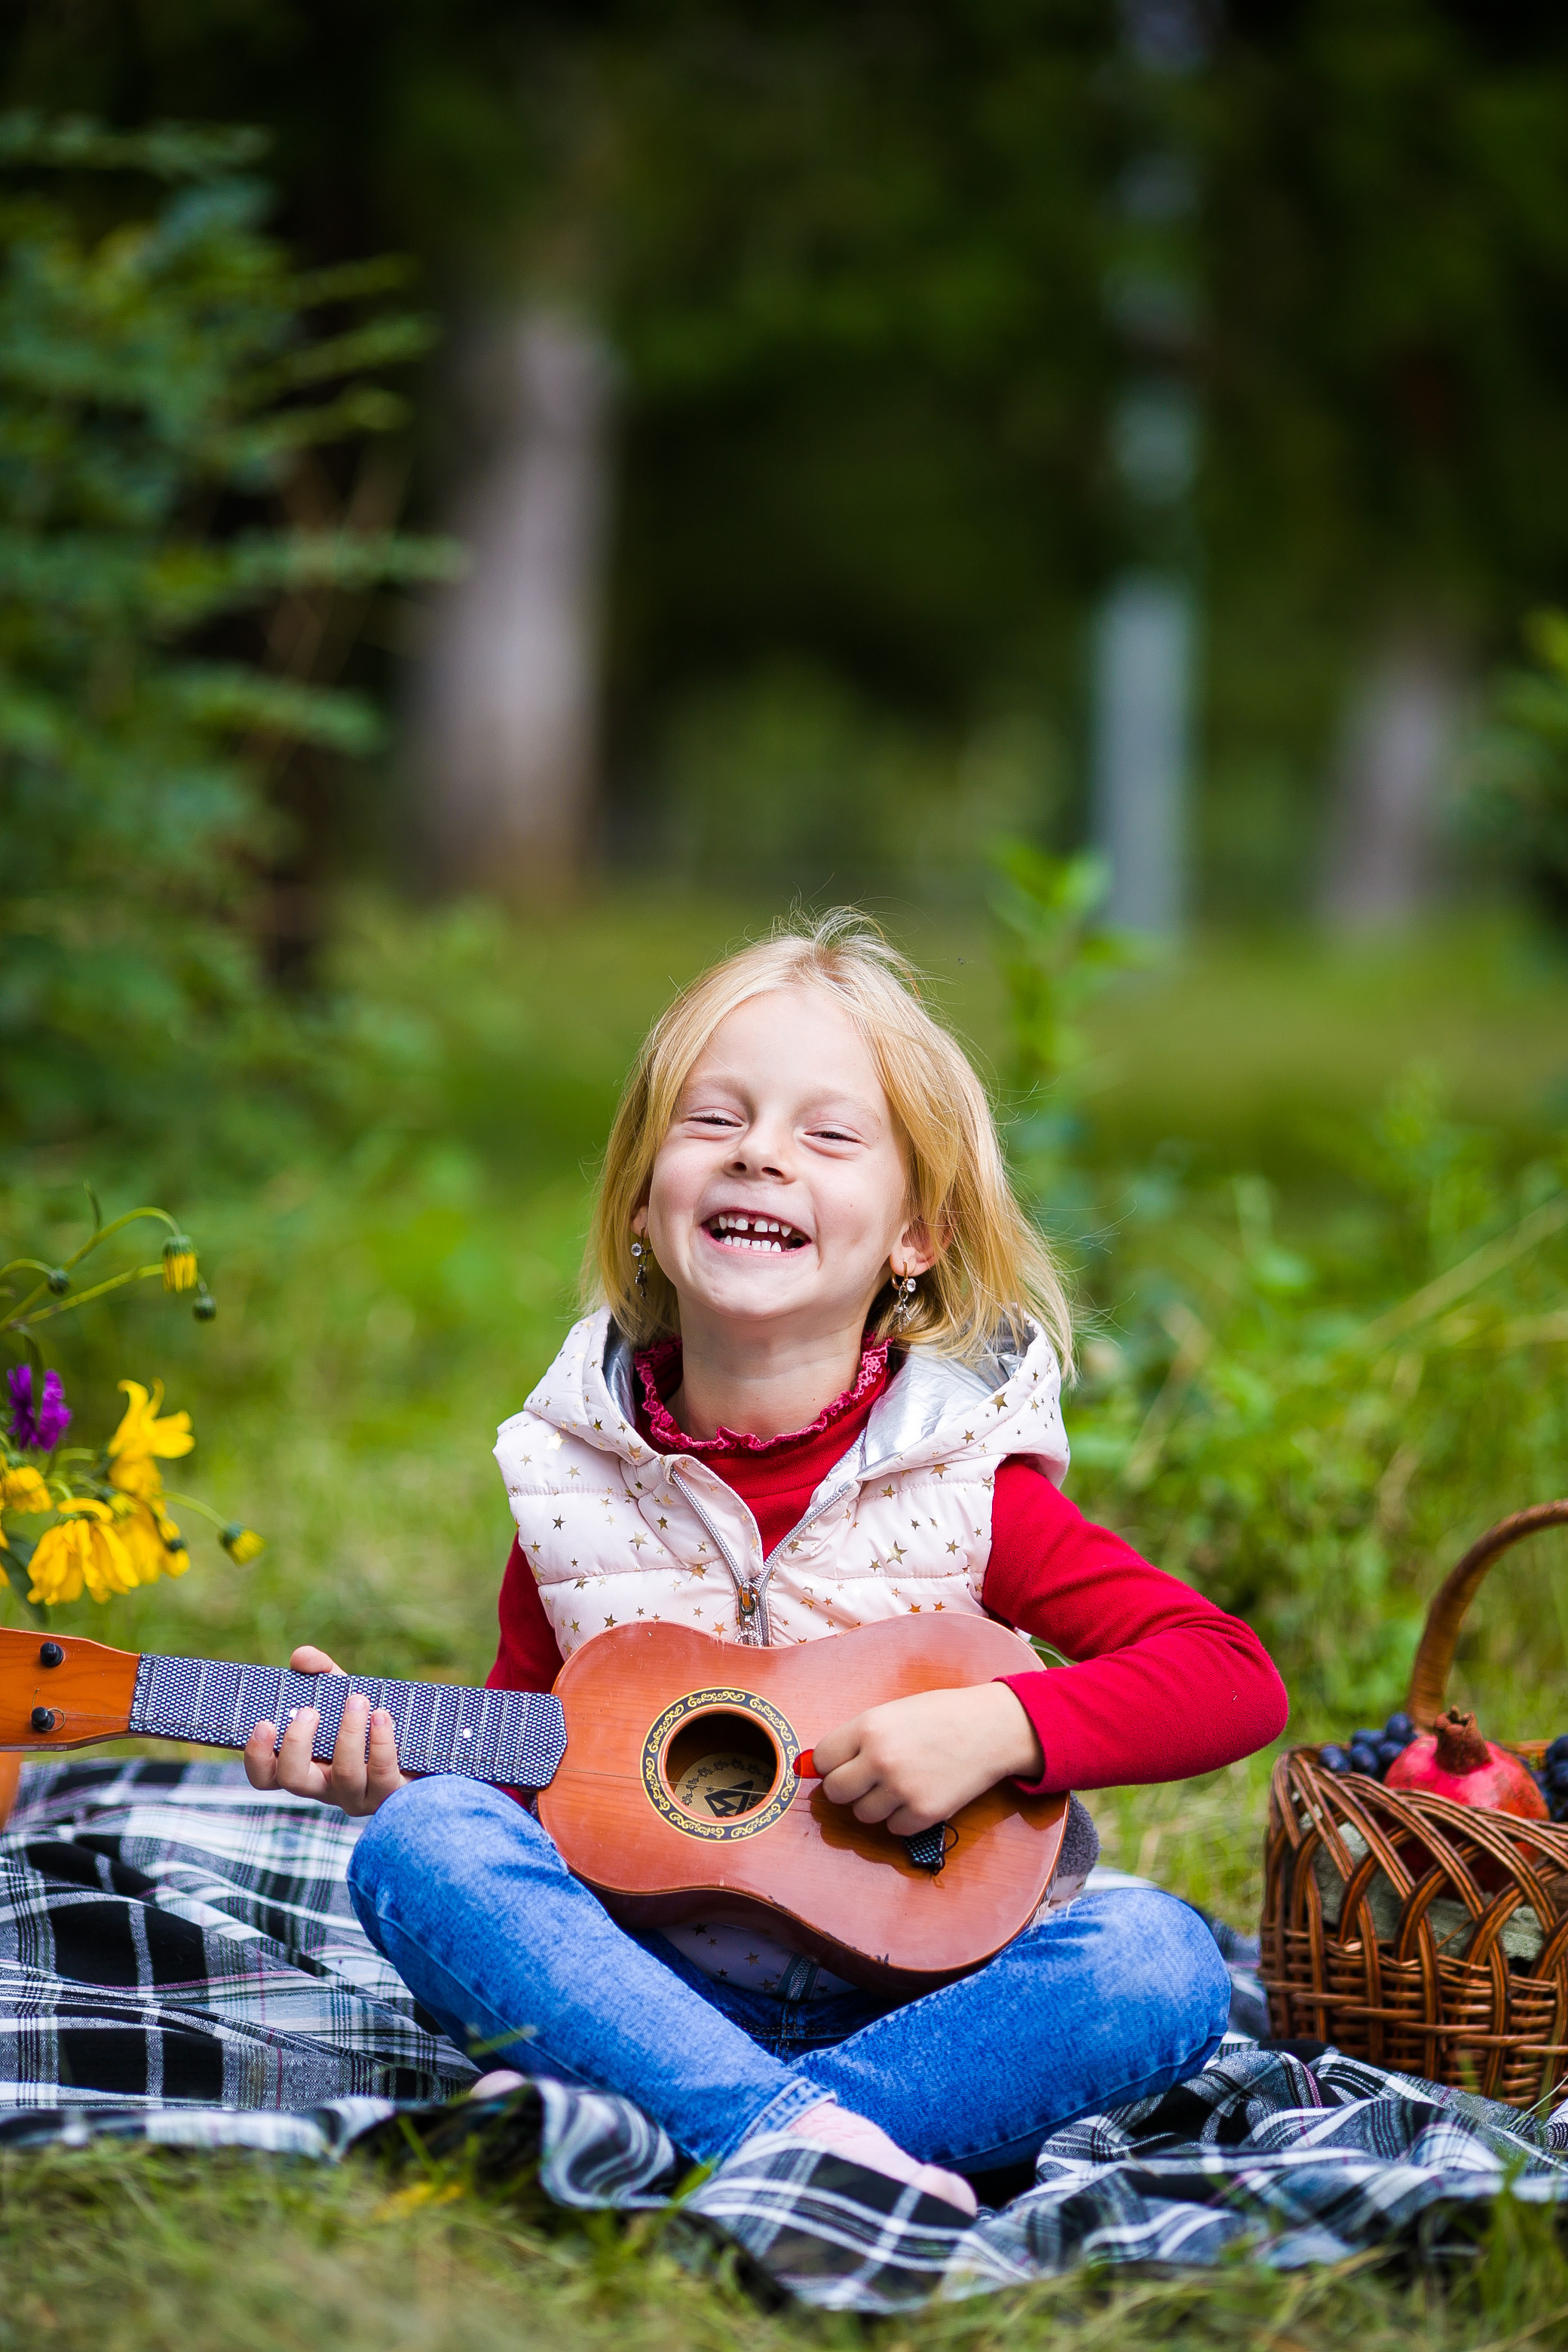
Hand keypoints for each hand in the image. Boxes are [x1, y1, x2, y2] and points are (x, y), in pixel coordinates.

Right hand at [243, 1645, 409, 1817]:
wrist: (418, 1746)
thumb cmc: (367, 1720)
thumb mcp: (341, 1692)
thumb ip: (319, 1672)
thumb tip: (302, 1658)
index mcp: (304, 1766)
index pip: (266, 1777)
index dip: (258, 1757)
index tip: (265, 1723)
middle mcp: (325, 1787)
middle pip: (294, 1781)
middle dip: (298, 1744)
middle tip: (308, 1711)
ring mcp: (357, 1796)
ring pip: (344, 1775)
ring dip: (349, 1734)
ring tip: (357, 1700)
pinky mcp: (390, 1794)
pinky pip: (382, 1773)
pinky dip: (381, 1742)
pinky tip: (383, 1715)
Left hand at [810, 1682, 1043, 1836]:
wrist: (991, 1729)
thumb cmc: (941, 1716)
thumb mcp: (893, 1713)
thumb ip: (856, 1738)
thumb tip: (815, 1766)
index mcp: (869, 1727)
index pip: (822, 1761)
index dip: (833, 1764)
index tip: (845, 1764)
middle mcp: (880, 1759)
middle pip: (836, 1793)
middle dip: (848, 1788)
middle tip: (867, 1779)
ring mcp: (902, 1789)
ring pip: (863, 1814)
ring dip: (876, 1803)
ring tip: (900, 1783)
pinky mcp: (924, 1813)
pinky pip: (893, 1828)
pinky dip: (902, 1817)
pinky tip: (918, 1795)